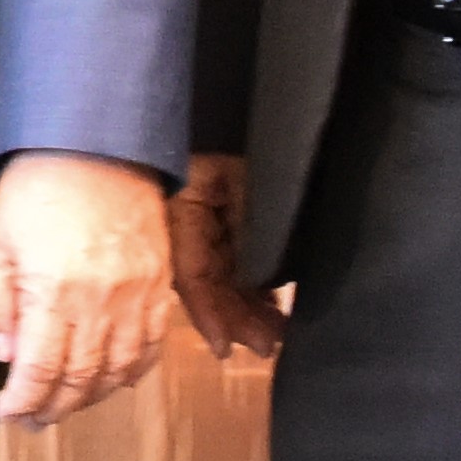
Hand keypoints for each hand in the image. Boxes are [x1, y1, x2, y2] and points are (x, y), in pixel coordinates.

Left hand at [0, 147, 172, 427]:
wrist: (96, 143)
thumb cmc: (38, 186)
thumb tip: (8, 356)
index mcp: (53, 294)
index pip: (39, 372)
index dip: (22, 403)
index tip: (7, 413)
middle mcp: (100, 303)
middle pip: (80, 380)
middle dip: (52, 408)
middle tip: (32, 420)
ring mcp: (137, 296)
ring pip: (118, 371)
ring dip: (90, 397)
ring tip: (66, 404)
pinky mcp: (160, 285)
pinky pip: (151, 347)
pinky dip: (130, 373)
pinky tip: (111, 380)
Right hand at [171, 148, 291, 362]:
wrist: (228, 112)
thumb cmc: (226, 138)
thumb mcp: (236, 177)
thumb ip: (244, 218)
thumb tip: (259, 274)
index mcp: (182, 219)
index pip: (193, 278)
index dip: (208, 316)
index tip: (223, 348)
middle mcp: (193, 233)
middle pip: (212, 288)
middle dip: (238, 320)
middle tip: (268, 345)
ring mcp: (211, 233)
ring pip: (228, 283)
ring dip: (251, 311)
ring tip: (278, 334)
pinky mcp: (230, 230)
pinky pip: (240, 268)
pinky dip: (258, 290)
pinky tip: (276, 309)